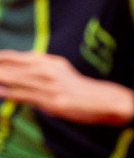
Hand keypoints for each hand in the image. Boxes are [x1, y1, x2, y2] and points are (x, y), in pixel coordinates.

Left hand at [0, 52, 133, 125]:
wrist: (100, 100)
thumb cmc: (75, 87)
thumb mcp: (58, 70)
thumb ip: (37, 67)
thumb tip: (14, 66)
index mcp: (47, 61)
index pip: (15, 57)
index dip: (0, 58)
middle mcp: (46, 70)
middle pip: (11, 66)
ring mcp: (48, 85)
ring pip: (15, 79)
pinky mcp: (50, 100)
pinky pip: (24, 95)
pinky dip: (9, 93)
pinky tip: (0, 91)